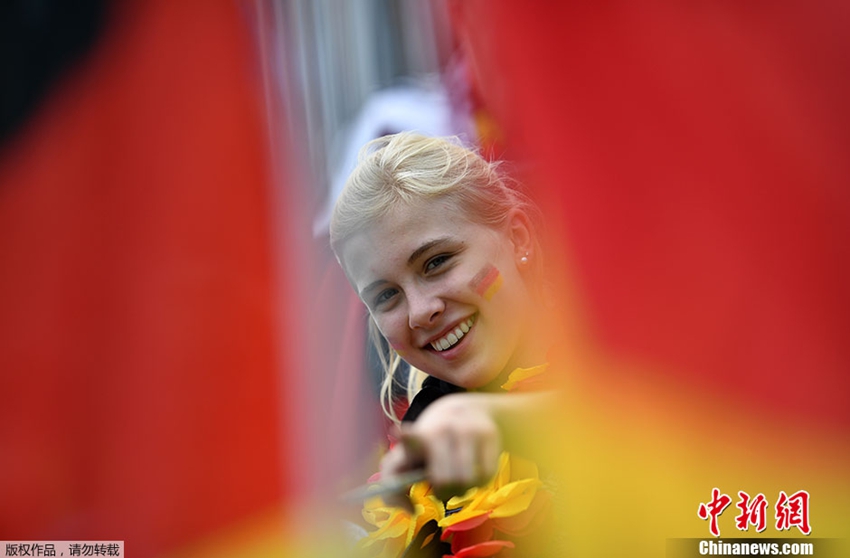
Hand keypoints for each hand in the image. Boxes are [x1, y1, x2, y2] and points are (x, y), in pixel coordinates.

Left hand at [380, 393, 501, 499]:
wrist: (464, 411)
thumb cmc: (430, 445)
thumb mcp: (408, 457)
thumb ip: (395, 486)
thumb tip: (410, 510)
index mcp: (418, 437)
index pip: (410, 437)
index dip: (405, 437)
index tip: (399, 432)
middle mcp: (441, 429)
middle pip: (445, 481)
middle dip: (444, 492)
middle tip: (443, 487)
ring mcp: (465, 429)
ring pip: (467, 480)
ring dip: (463, 489)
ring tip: (458, 476)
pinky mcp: (486, 432)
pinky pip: (486, 474)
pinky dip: (480, 481)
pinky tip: (474, 468)